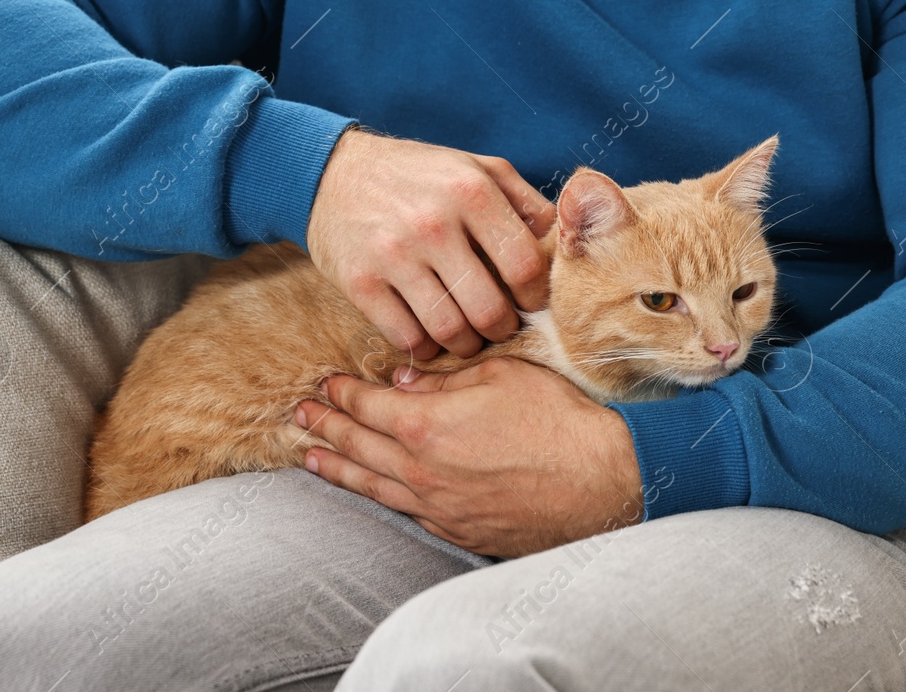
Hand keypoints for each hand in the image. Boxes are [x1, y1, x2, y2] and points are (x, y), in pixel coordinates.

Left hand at [293, 358, 644, 556]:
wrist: (605, 485)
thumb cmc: (559, 422)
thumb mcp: (500, 376)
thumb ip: (444, 378)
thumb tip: (406, 378)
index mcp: (426, 425)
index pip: (366, 405)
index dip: (342, 392)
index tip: (325, 383)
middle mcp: (420, 471)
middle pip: (358, 444)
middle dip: (326, 426)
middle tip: (300, 414)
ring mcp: (436, 506)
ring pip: (371, 485)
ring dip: (337, 466)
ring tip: (311, 455)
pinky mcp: (457, 530)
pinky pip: (403, 511)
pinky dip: (376, 496)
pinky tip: (367, 489)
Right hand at [305, 127, 555, 359]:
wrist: (332, 171)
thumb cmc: (417, 174)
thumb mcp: (476, 167)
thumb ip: (525, 203)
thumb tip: (568, 246)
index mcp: (471, 192)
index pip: (526, 267)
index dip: (535, 296)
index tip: (527, 301)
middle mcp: (433, 224)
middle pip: (490, 309)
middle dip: (501, 328)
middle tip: (496, 325)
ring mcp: (392, 255)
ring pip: (449, 331)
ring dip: (465, 344)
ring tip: (466, 335)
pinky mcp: (359, 282)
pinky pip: (406, 337)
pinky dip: (424, 346)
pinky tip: (427, 332)